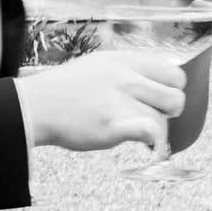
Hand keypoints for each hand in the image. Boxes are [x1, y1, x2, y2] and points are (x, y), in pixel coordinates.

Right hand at [19, 50, 185, 151]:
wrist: (35, 106)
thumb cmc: (64, 90)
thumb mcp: (99, 65)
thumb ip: (129, 72)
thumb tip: (156, 86)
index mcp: (125, 61)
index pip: (174, 73)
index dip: (173, 90)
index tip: (160, 100)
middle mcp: (126, 77)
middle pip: (176, 97)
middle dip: (169, 112)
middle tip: (152, 118)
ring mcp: (120, 101)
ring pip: (162, 120)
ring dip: (155, 133)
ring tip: (137, 134)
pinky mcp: (113, 125)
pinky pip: (151, 131)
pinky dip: (155, 145)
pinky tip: (149, 150)